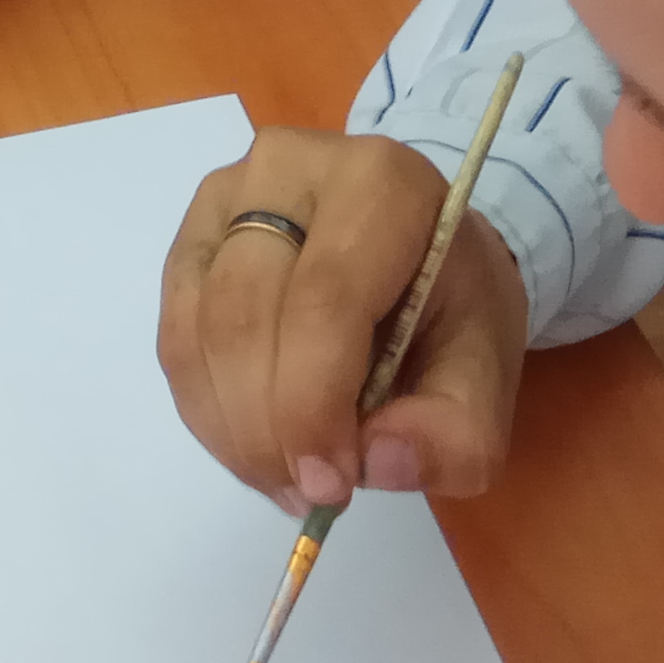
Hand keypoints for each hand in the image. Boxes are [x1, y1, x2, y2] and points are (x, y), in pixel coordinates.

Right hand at [161, 128, 529, 509]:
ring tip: (282, 480)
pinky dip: (207, 410)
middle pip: (245, 315)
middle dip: (267, 429)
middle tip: (307, 493)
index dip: (313, 403)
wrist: (419, 252)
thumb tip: (378, 463)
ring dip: (230, 428)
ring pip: (197, 330)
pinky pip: (175, 338)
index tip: (331, 485)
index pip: (324, 297)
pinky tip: (251, 445)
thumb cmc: (452, 306)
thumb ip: (456, 432)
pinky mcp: (188, 238)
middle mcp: (287, 169)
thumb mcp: (488, 372)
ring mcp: (224, 198)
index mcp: (380, 184)